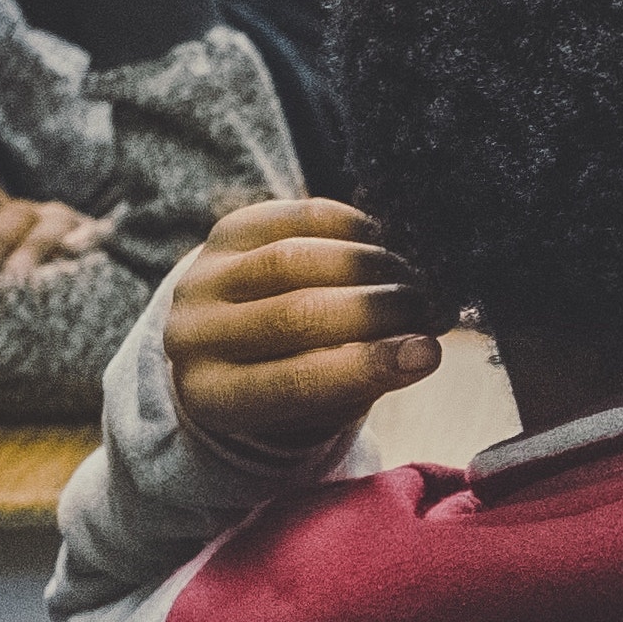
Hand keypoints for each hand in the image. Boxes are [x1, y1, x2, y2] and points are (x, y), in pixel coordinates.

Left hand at [0, 184, 112, 282]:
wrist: (65, 292)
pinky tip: (78, 249)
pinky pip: (92, 237)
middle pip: (16, 215)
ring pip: (50, 228)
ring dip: (31, 249)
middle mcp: (35, 215)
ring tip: (17, 276)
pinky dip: (86, 239)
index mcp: (4, 214)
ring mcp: (67, 229)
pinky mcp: (93, 244)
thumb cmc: (4, 281)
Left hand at [164, 199, 452, 458]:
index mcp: (212, 396)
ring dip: (370, 268)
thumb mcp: (317, 403)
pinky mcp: (225, 231)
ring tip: (413, 280)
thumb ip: (360, 380)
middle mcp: (192, 336)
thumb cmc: (290, 379)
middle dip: (377, 310)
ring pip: (295, 261)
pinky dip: (351, 228)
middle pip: (297, 315)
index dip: (368, 366)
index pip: (294, 382)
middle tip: (430, 310)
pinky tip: (383, 245)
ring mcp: (202, 277)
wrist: (229, 336)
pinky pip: (295, 218)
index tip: (429, 354)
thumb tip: (422, 349)